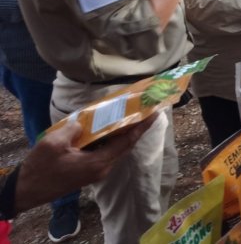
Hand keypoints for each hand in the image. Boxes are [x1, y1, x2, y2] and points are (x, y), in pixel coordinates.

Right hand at [14, 114, 156, 213]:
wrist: (26, 190)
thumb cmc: (41, 168)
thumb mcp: (54, 143)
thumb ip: (74, 129)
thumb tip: (84, 122)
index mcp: (98, 162)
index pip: (127, 142)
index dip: (141, 127)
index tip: (154, 114)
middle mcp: (102, 168)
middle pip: (125, 145)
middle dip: (136, 128)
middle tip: (144, 109)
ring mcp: (96, 171)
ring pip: (116, 149)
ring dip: (123, 133)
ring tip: (129, 115)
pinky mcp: (89, 171)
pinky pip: (105, 152)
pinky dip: (110, 139)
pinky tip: (107, 128)